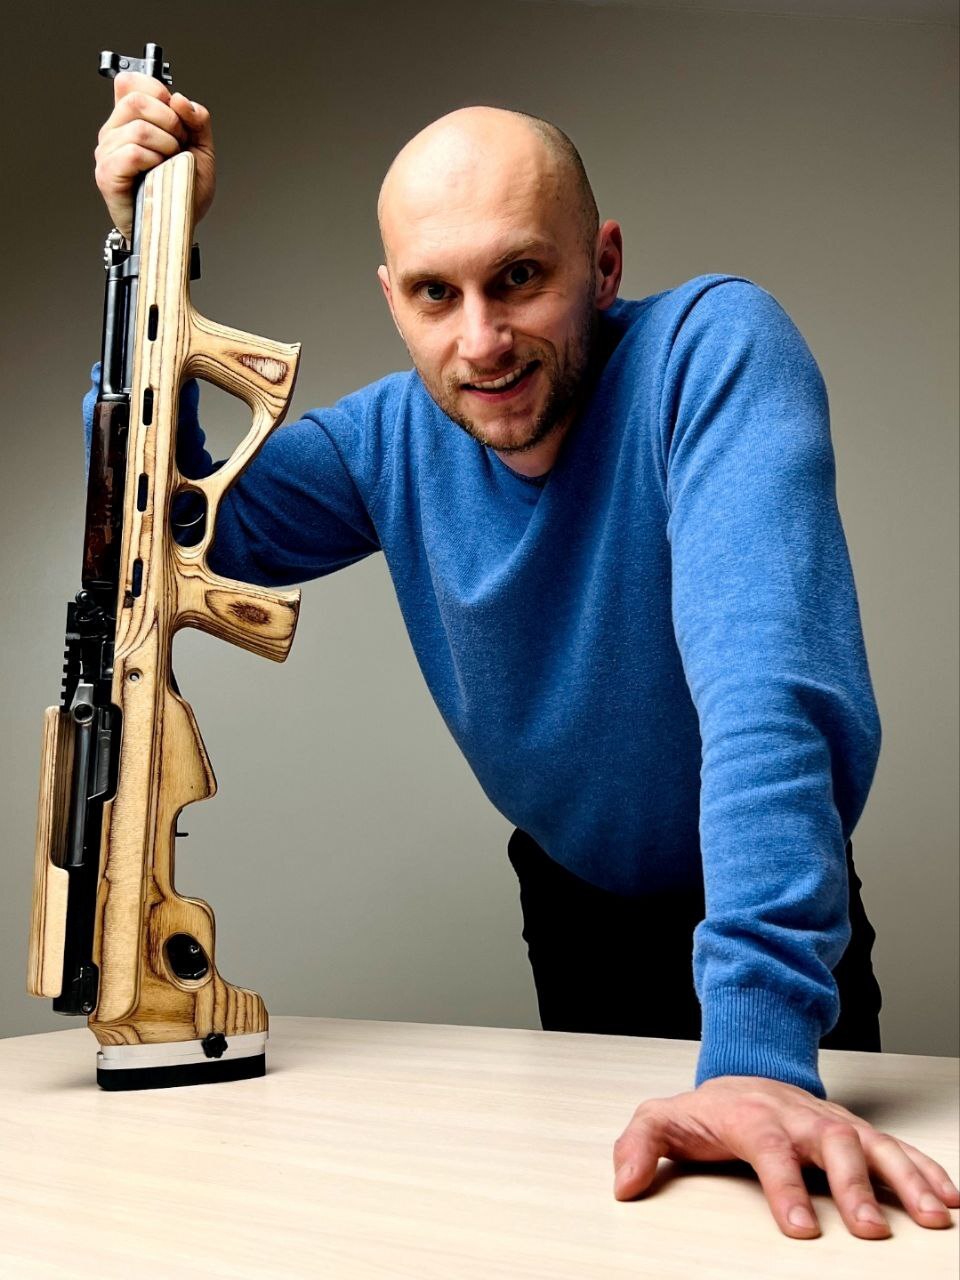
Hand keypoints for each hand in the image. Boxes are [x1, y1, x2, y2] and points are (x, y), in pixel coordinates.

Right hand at [94, 71, 214, 239]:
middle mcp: (114, 132)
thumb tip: (181, 99)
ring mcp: (107, 152)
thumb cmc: (182, 192)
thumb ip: (198, 120)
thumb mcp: (201, 150)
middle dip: (169, 121)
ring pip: (138, 127)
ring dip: (166, 146)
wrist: (176, 228)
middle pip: (136, 100)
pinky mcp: (107, 174)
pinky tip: (157, 174)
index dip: (158, 92)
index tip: (176, 116)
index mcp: (131, 120)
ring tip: (169, 164)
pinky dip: (154, 161)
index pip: (132, 82)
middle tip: (178, 145)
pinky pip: (132, 153)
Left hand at [613, 1075, 958, 1237]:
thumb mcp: (663, 1118)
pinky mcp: (855, 1131)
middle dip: (854, 1187)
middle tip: (872, 1232)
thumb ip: (640, 1145)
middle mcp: (799, 1116)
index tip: (800, 1230)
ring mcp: (831, 1122)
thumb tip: (623, 1183)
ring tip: (933, 1216)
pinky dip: (924, 1169)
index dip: (785, 1188)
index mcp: (753, 1115)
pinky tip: (948, 1197)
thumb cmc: (708, 1107)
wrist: (745, 1067)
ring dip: (905, 1179)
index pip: (771, 1149)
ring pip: (873, 1144)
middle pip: (832, 1145)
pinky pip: (896, 1147)